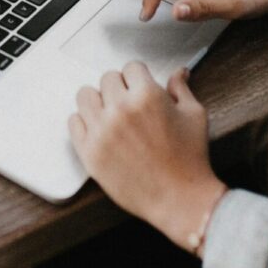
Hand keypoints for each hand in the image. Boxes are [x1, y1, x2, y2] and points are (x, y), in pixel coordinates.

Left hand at [68, 62, 225, 250]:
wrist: (180, 200)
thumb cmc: (190, 159)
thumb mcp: (194, 115)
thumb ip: (181, 89)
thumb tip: (179, 72)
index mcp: (147, 95)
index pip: (131, 67)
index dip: (139, 77)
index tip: (141, 87)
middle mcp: (121, 109)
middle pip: (107, 79)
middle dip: (120, 88)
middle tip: (129, 104)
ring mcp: (102, 131)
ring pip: (85, 95)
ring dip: (98, 101)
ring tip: (111, 114)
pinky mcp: (89, 152)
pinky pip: (73, 122)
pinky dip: (84, 122)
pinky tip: (99, 130)